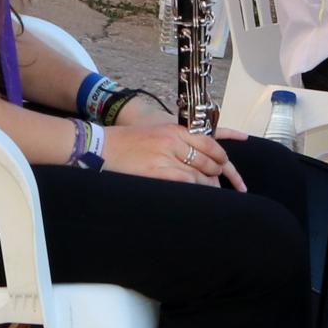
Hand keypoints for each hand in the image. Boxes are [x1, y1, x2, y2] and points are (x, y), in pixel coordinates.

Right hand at [100, 121, 245, 188]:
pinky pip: (185, 183)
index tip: (225, 167)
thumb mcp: (155, 133)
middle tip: (222, 186)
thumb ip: (176, 141)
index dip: (221, 157)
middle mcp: (173, 141)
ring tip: (213, 195)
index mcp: (174, 130)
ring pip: (199, 175)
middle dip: (217, 174)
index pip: (209, 143)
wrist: (101, 146)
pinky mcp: (158, 172)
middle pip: (207, 160)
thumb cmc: (126, 141)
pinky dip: (195, 191)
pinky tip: (199, 198)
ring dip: (209, 186)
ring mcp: (166, 157)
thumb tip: (195, 157)